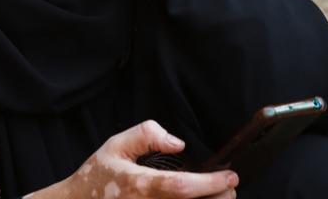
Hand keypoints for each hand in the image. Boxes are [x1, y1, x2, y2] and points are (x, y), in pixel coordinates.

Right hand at [27, 121, 237, 198]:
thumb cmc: (97, 177)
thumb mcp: (116, 145)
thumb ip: (146, 135)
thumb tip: (178, 143)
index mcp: (141, 186)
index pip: (182, 187)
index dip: (211, 183)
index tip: (230, 175)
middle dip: (220, 197)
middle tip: (228, 185)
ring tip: (218, 194)